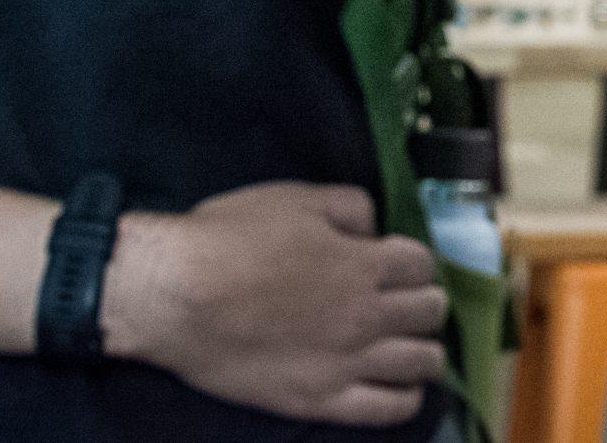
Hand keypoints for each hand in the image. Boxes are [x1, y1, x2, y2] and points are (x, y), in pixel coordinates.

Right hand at [103, 182, 446, 426]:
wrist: (177, 295)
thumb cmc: (228, 241)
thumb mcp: (294, 198)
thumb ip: (348, 207)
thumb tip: (372, 227)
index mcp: (363, 263)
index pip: (422, 264)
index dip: (415, 261)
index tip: (402, 265)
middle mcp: (365, 315)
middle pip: (428, 312)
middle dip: (425, 301)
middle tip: (410, 302)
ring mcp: (346, 362)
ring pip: (421, 362)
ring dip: (425, 349)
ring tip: (414, 344)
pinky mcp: (320, 400)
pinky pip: (388, 409)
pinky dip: (406, 397)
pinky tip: (401, 386)